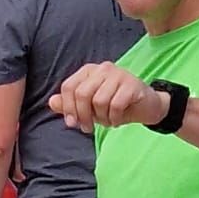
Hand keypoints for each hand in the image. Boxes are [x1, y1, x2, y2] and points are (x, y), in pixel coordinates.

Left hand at [50, 62, 168, 133]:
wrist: (146, 107)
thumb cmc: (116, 105)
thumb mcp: (90, 108)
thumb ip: (70, 104)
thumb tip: (51, 102)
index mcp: (89, 71)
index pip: (69, 87)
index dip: (67, 107)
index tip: (72, 123)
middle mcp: (103, 69)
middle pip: (82, 94)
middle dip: (83, 116)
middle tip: (88, 128)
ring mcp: (118, 75)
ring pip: (99, 101)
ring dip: (102, 118)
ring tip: (107, 121)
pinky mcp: (132, 84)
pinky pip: (116, 105)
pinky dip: (114, 118)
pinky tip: (116, 120)